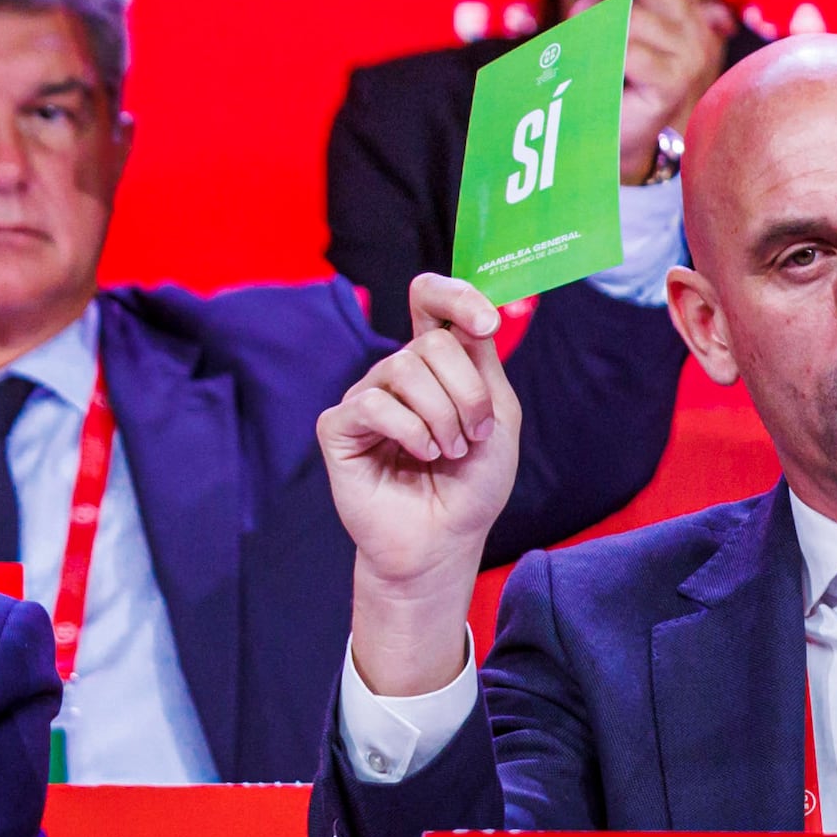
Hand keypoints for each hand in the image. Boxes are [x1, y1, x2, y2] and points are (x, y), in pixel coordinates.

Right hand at [326, 275, 529, 691]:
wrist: (445, 540)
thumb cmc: (471, 484)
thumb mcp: (497, 417)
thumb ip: (483, 362)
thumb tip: (475, 313)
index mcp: (437, 363)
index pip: (431, 299)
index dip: (456, 295)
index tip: (487, 322)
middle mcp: (398, 372)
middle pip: (430, 341)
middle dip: (467, 393)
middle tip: (471, 436)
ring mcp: (366, 396)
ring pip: (405, 370)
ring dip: (442, 417)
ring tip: (446, 453)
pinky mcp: (339, 426)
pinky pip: (374, 404)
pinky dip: (409, 431)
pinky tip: (419, 456)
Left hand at [568, 0, 729, 176]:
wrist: (619, 132)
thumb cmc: (612, 73)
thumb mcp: (613, 25)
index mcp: (686, 10)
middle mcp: (696, 31)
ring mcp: (689, 59)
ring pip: (644, 20)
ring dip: (601, 16)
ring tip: (574, 22)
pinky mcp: (673, 86)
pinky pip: (636, 54)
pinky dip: (605, 47)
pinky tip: (585, 50)